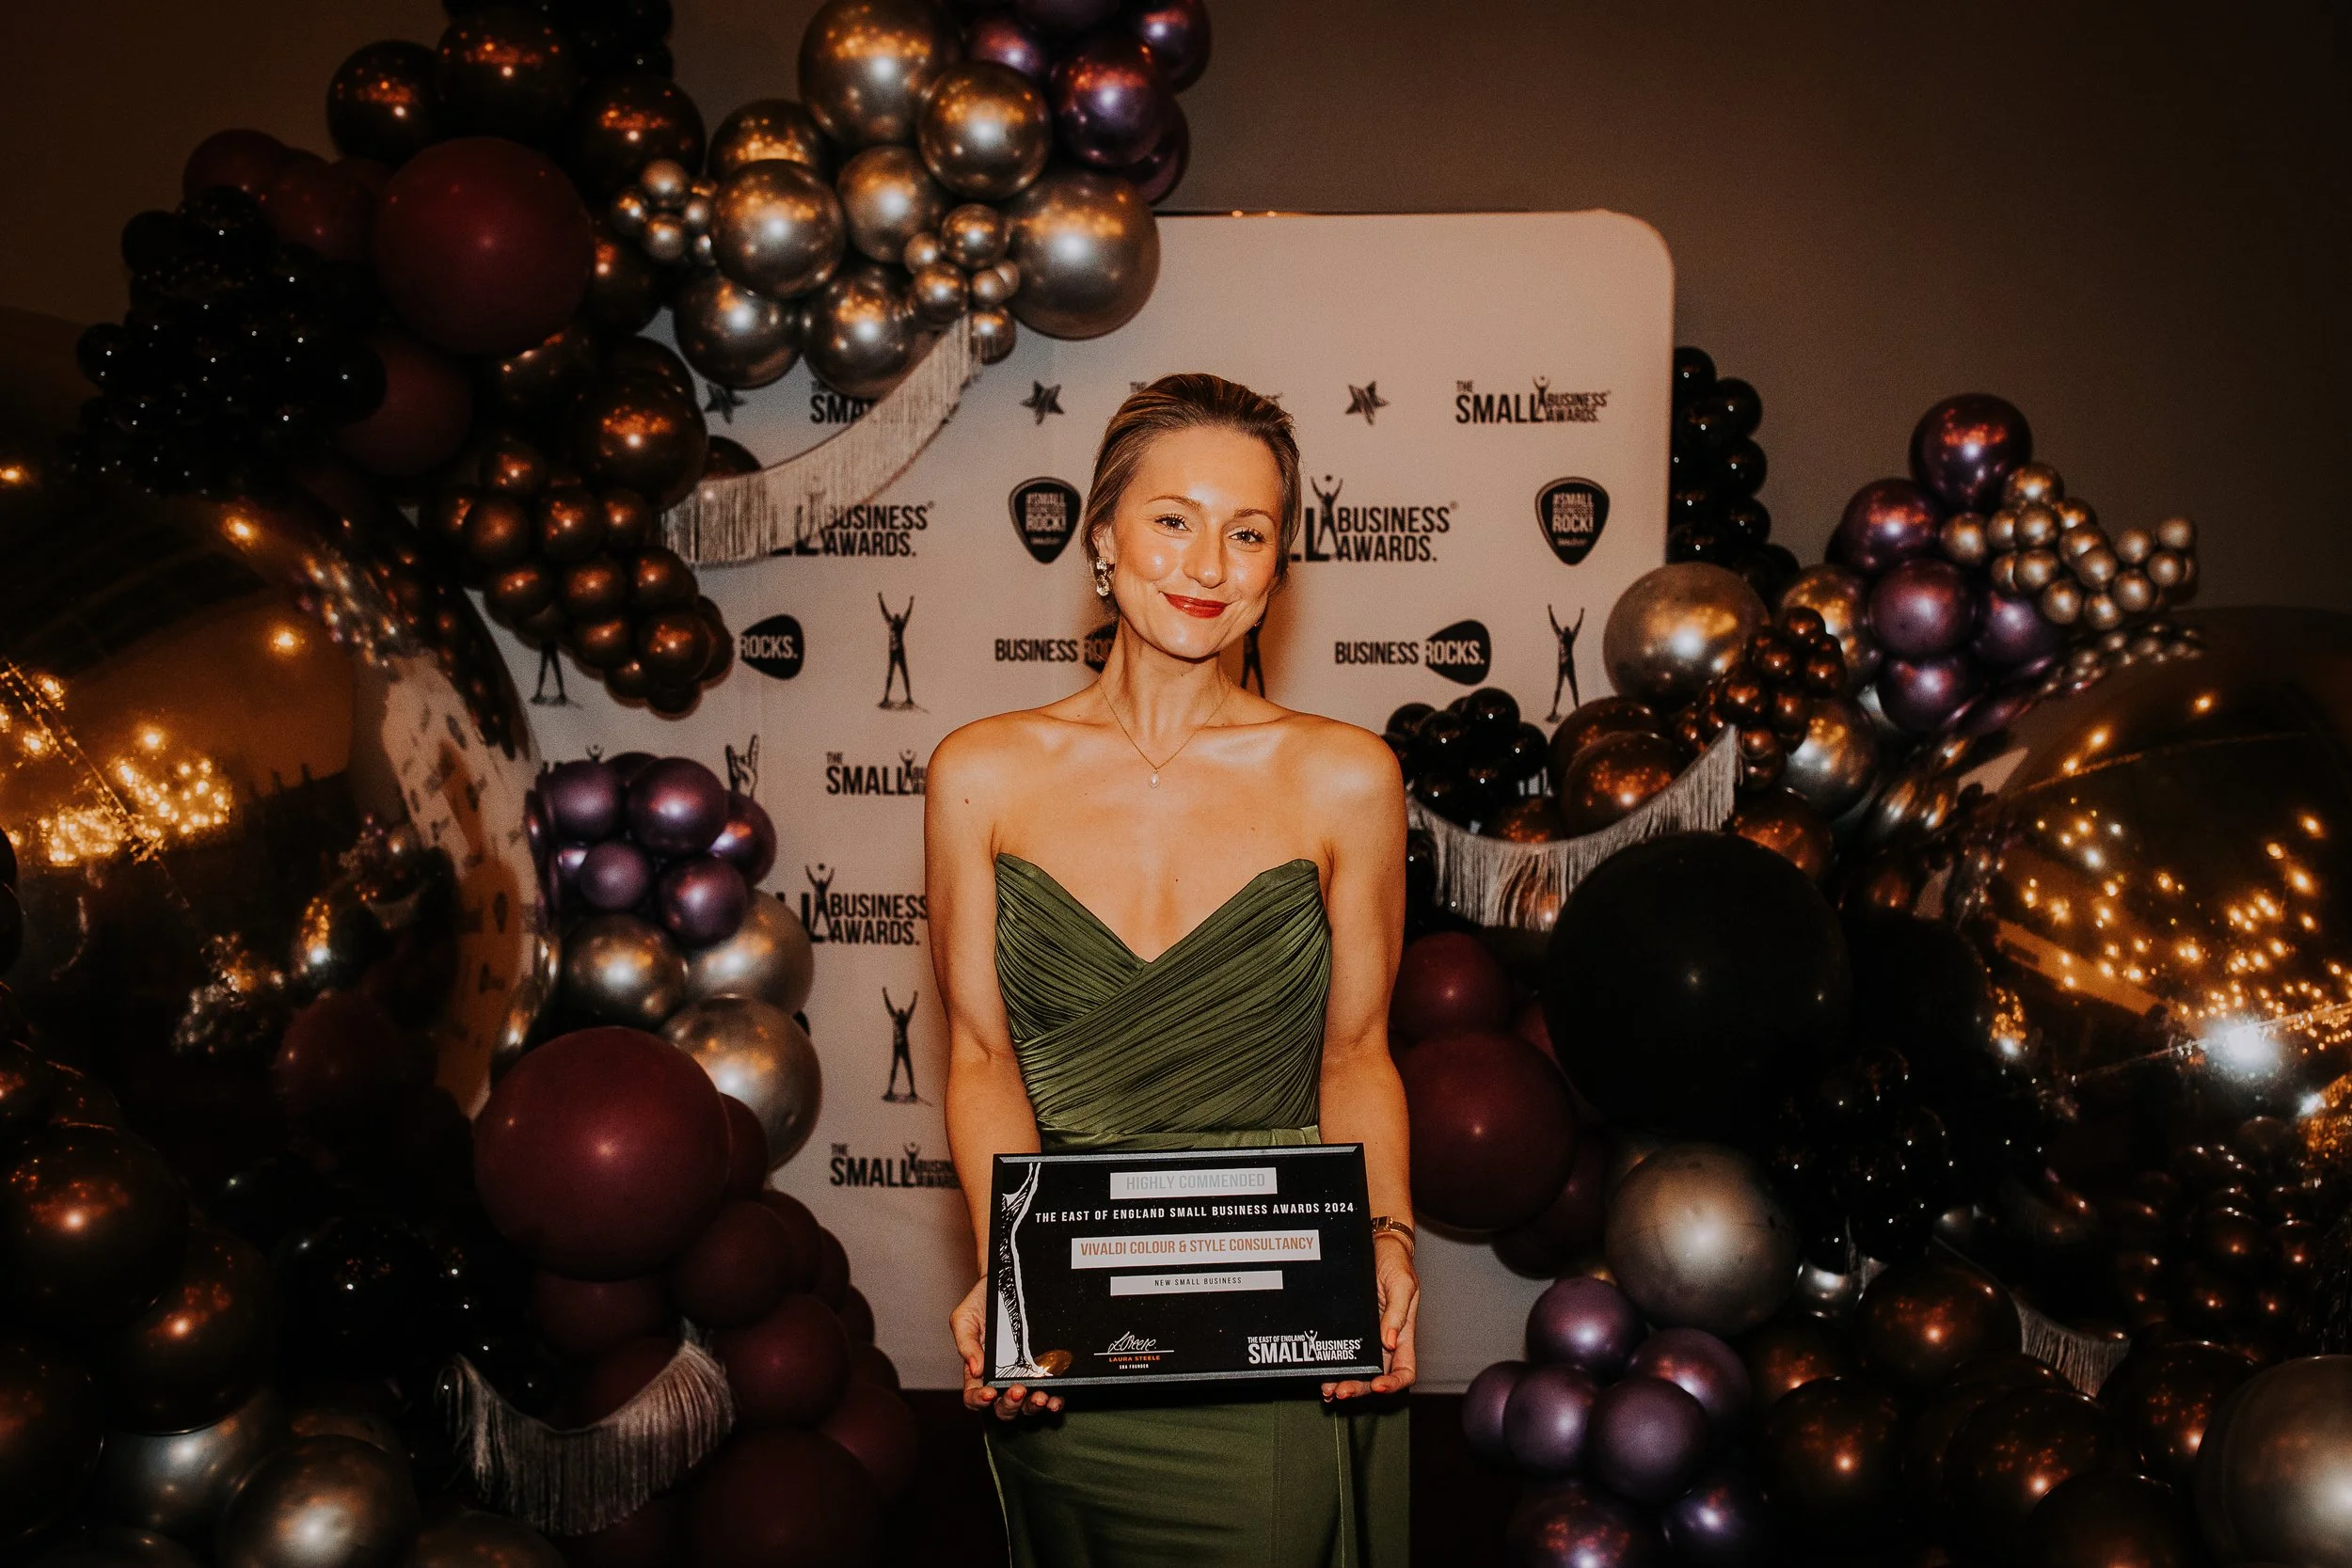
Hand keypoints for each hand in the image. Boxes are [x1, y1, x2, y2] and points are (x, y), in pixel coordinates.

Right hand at [951, 1276, 1065, 1419]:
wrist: (1008, 1280)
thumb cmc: (982, 1301)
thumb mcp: (965, 1318)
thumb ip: (966, 1343)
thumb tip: (975, 1369)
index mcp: (978, 1371)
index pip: (974, 1397)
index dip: (980, 1401)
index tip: (989, 1393)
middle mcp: (1001, 1378)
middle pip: (1003, 1407)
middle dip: (1011, 1405)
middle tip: (1018, 1390)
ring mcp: (1024, 1376)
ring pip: (1027, 1405)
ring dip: (1033, 1406)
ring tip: (1041, 1397)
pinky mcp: (1044, 1370)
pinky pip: (1050, 1393)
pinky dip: (1053, 1401)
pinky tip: (1055, 1400)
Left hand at [1323, 1230, 1417, 1402]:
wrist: (1376, 1244)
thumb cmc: (1396, 1262)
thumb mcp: (1403, 1284)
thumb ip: (1398, 1313)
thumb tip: (1390, 1341)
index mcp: (1404, 1335)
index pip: (1405, 1371)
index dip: (1394, 1383)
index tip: (1379, 1385)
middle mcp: (1385, 1341)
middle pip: (1376, 1377)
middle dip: (1360, 1388)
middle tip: (1342, 1391)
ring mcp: (1366, 1337)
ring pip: (1357, 1370)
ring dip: (1344, 1383)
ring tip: (1329, 1390)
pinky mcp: (1350, 1329)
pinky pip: (1343, 1353)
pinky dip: (1333, 1368)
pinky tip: (1323, 1376)